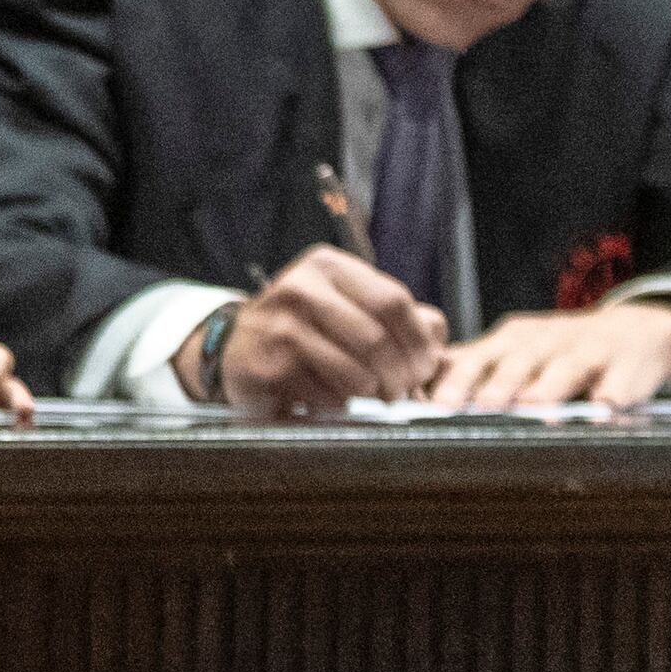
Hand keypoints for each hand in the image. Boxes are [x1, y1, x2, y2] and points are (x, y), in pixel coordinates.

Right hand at [214, 248, 451, 416]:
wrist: (234, 348)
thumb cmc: (302, 328)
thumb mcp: (346, 305)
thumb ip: (396, 314)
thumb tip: (436, 332)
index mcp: (327, 266)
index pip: (392, 300)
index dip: (418, 340)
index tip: (425, 366)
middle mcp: (300, 288)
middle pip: (375, 339)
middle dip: (399, 375)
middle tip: (403, 392)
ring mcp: (280, 328)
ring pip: (353, 372)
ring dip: (372, 394)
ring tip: (372, 397)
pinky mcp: (267, 367)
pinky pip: (325, 396)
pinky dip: (339, 405)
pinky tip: (333, 399)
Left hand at [426, 297, 670, 410]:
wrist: (640, 331)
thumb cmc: (559, 353)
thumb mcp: (513, 352)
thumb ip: (468, 369)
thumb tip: (409, 391)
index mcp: (511, 343)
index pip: (476, 360)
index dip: (456, 381)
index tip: (434, 403)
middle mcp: (546, 343)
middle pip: (517, 364)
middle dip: (497, 387)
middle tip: (479, 409)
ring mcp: (589, 352)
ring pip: (565, 371)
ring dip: (548, 391)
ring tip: (534, 413)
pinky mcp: (630, 367)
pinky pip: (620, 384)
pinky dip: (612, 398)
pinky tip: (604, 413)